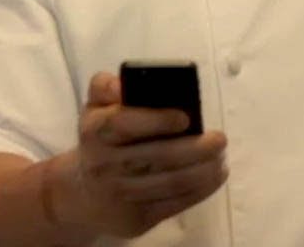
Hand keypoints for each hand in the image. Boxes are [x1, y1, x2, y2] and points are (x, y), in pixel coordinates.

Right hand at [67, 71, 227, 237]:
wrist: (83, 193)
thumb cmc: (99, 141)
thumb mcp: (94, 108)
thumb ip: (105, 87)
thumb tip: (122, 85)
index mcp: (96, 131)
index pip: (124, 123)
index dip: (156, 120)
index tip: (185, 117)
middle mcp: (105, 163)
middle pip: (157, 156)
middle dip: (195, 148)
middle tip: (220, 139)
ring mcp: (121, 193)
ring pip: (171, 182)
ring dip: (203, 170)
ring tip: (220, 158)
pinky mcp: (136, 218)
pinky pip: (174, 204)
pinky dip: (200, 191)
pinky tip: (214, 177)